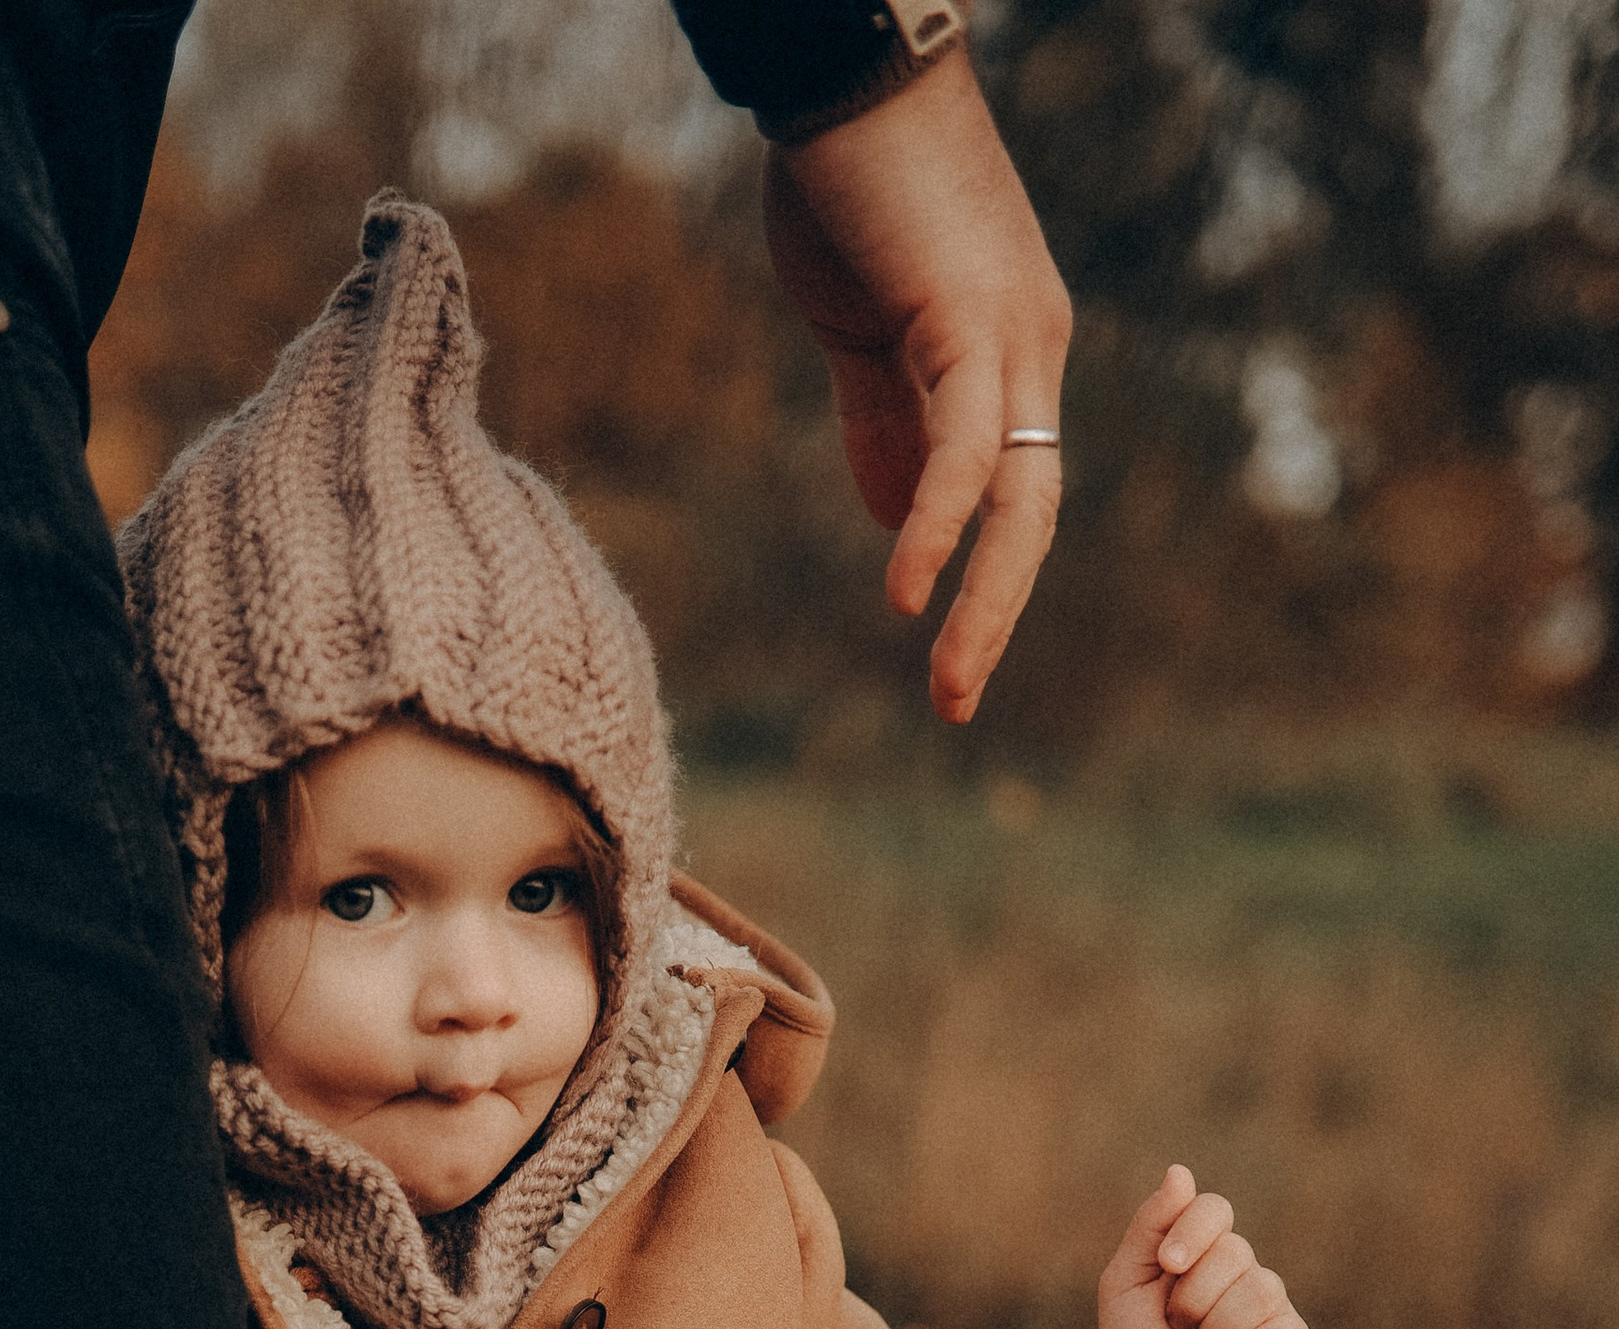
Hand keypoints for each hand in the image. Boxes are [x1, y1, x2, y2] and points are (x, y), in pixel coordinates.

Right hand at [766, 51, 1070, 723]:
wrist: (849, 72)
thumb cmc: (848, 182)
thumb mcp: (860, 326)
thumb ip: (881, 421)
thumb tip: (892, 519)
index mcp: (1010, 350)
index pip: (1006, 486)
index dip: (978, 571)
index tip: (938, 649)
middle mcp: (1032, 347)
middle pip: (1032, 510)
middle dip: (997, 613)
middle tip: (957, 704)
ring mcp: (1013, 335)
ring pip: (1016, 497)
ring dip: (985, 601)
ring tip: (950, 684)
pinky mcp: (968, 322)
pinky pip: (962, 448)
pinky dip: (937, 524)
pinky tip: (907, 591)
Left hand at [1090, 1166, 1310, 1328]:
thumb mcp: (1125, 1282)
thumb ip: (1150, 1226)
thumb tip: (1180, 1171)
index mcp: (1207, 1250)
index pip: (1215, 1209)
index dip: (1190, 1233)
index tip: (1165, 1266)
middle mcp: (1246, 1272)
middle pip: (1233, 1253)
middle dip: (1190, 1299)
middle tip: (1178, 1328)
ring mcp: (1273, 1309)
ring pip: (1256, 1293)